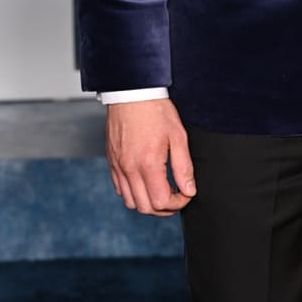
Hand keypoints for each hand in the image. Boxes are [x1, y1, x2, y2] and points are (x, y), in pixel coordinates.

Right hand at [105, 99, 195, 215]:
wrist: (131, 93)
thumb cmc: (156, 111)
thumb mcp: (178, 137)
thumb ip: (183, 167)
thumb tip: (189, 190)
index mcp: (148, 164)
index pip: (161, 201)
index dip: (177, 203)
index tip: (186, 194)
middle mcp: (129, 169)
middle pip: (145, 208)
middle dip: (164, 208)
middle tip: (176, 196)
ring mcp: (118, 166)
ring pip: (130, 202)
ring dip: (148, 203)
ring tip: (161, 191)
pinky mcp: (112, 161)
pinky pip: (120, 188)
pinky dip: (133, 193)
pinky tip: (145, 182)